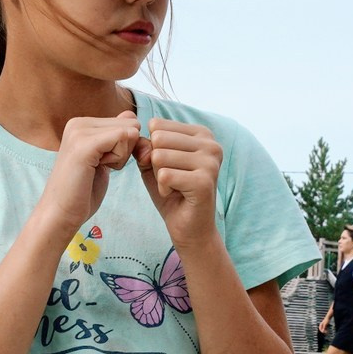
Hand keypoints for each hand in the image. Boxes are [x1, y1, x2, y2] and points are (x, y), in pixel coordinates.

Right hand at [37, 112, 139, 236]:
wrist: (60, 213)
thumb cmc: (83, 191)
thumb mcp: (105, 157)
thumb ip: (116, 136)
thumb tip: (132, 116)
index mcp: (81, 123)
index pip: (128, 120)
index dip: (127, 146)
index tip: (105, 162)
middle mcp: (78, 122)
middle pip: (131, 124)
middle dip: (126, 149)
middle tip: (101, 166)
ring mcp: (79, 131)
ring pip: (128, 132)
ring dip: (121, 156)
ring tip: (97, 168)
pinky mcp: (84, 144)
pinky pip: (122, 138)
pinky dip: (118, 159)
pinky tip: (99, 169)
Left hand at [139, 118, 223, 248]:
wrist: (189, 227)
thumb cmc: (172, 192)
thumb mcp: (152, 163)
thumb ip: (142, 146)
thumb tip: (141, 142)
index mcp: (202, 133)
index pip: (158, 125)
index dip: (153, 148)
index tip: (169, 166)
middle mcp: (211, 144)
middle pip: (158, 139)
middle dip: (156, 163)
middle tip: (172, 179)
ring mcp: (210, 162)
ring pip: (159, 156)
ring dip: (160, 177)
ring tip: (175, 187)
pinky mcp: (204, 182)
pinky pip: (164, 175)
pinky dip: (163, 189)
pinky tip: (177, 195)